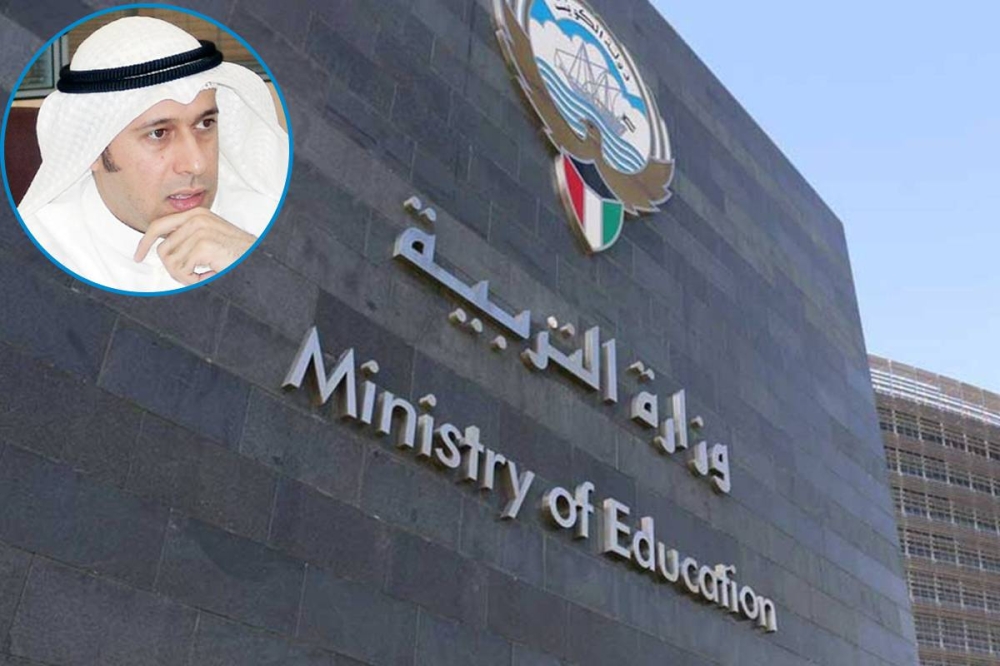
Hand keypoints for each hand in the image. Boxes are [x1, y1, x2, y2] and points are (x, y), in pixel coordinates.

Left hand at [134, 208, 256, 284]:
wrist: (261, 258)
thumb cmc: (239, 254)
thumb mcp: (210, 239)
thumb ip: (187, 238)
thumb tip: (161, 249)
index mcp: (197, 214)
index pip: (158, 225)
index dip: (144, 242)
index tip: (138, 256)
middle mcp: (196, 218)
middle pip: (162, 250)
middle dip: (174, 269)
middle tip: (192, 276)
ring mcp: (200, 230)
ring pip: (170, 262)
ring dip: (186, 275)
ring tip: (205, 274)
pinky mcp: (203, 245)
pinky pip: (182, 271)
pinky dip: (194, 280)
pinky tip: (210, 275)